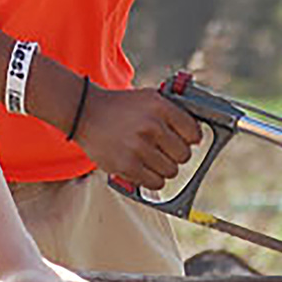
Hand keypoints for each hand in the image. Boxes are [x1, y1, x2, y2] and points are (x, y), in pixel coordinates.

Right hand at [72, 84, 201, 190]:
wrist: (85, 113)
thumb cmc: (120, 107)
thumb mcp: (148, 98)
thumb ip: (172, 112)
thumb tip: (197, 135)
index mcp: (160, 107)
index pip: (194, 133)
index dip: (190, 138)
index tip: (183, 139)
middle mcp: (151, 126)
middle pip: (184, 155)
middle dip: (175, 154)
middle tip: (163, 149)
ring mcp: (138, 147)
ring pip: (171, 171)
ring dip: (163, 167)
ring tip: (149, 157)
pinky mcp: (127, 166)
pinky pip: (155, 183)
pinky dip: (152, 178)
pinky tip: (142, 167)